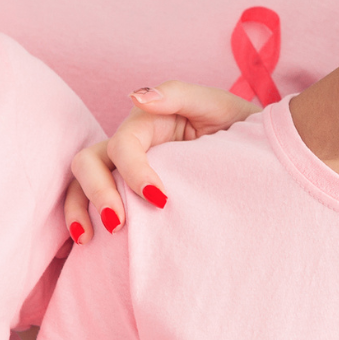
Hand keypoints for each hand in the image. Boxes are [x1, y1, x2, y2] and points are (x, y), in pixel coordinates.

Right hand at [65, 82, 259, 241]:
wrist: (260, 154)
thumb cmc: (238, 127)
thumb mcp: (217, 105)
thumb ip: (177, 95)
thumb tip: (136, 96)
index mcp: (147, 122)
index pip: (122, 145)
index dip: (134, 172)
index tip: (161, 199)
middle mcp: (130, 145)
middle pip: (88, 162)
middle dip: (97, 193)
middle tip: (117, 225)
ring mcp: (126, 169)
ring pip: (81, 183)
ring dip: (78, 210)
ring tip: (89, 239)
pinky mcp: (131, 194)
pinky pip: (93, 204)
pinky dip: (81, 220)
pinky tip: (87, 244)